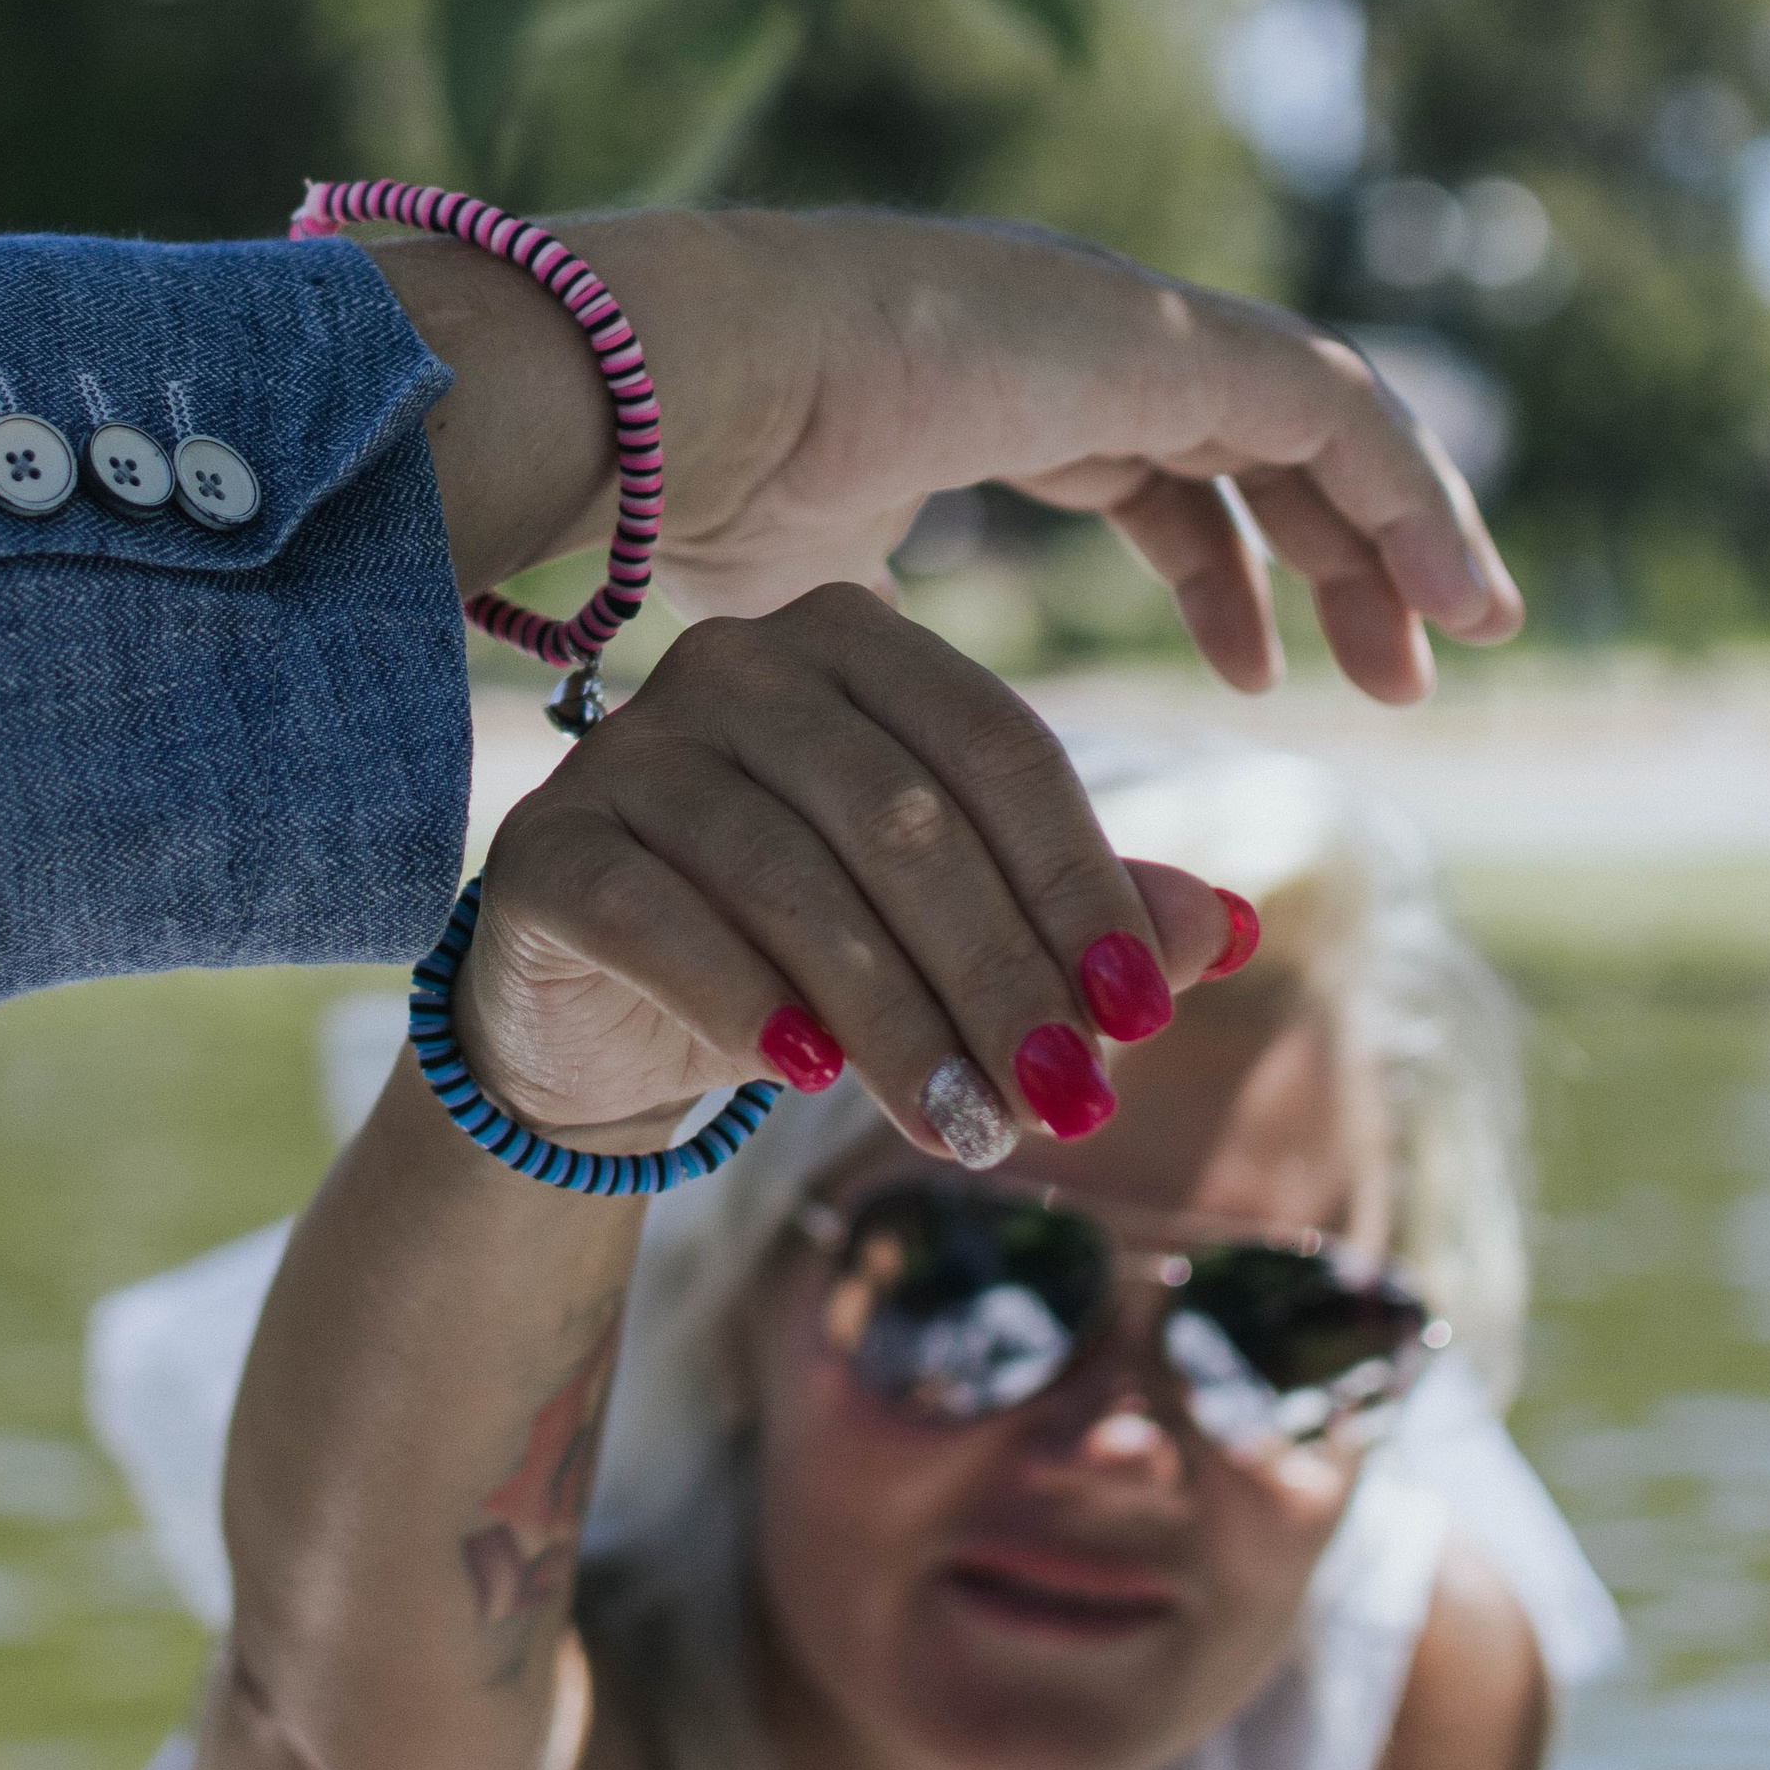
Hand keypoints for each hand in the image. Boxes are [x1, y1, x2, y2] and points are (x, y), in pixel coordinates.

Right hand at [378, 208, 1519, 706]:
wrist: (666, 398)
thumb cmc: (689, 505)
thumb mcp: (824, 620)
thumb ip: (894, 675)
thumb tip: (906, 788)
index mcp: (988, 377)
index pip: (1145, 455)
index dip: (1214, 560)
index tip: (1257, 672)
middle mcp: (1064, 330)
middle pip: (1246, 435)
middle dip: (1330, 554)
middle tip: (1395, 677)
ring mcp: (1109, 316)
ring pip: (1312, 416)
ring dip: (1393, 532)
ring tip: (1451, 650)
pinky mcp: (1152, 333)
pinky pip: (1333, 409)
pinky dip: (1409, 496)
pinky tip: (1447, 599)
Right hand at [454, 586, 1242, 1166]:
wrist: (601, 1017)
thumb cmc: (801, 948)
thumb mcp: (951, 931)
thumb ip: (1076, 913)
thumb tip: (1222, 931)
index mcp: (852, 639)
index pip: (995, 747)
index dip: (1079, 883)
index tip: (1144, 1018)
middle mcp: (734, 661)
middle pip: (902, 817)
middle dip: (1000, 974)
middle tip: (1069, 1104)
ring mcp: (628, 747)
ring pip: (790, 877)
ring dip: (895, 1018)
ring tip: (968, 1130)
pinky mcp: (546, 847)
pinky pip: (656, 916)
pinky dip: (743, 1000)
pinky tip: (807, 1076)